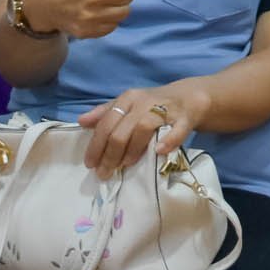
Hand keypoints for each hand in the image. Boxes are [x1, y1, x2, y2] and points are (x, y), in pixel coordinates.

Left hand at [78, 80, 211, 178]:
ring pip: (143, 128)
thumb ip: (105, 113)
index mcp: (128, 99)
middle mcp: (144, 102)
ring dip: (132, 150)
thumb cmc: (151, 104)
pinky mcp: (184, 118)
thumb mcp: (127, 105)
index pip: (107, 123)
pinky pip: (177, 130)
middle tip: (104, 173)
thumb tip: (81, 121)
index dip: (96, 145)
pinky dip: (168, 141)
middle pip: (122, 130)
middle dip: (110, 154)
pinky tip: (159, 152)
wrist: (188, 97)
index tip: (90, 164)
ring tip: (125, 165)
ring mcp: (165, 109)